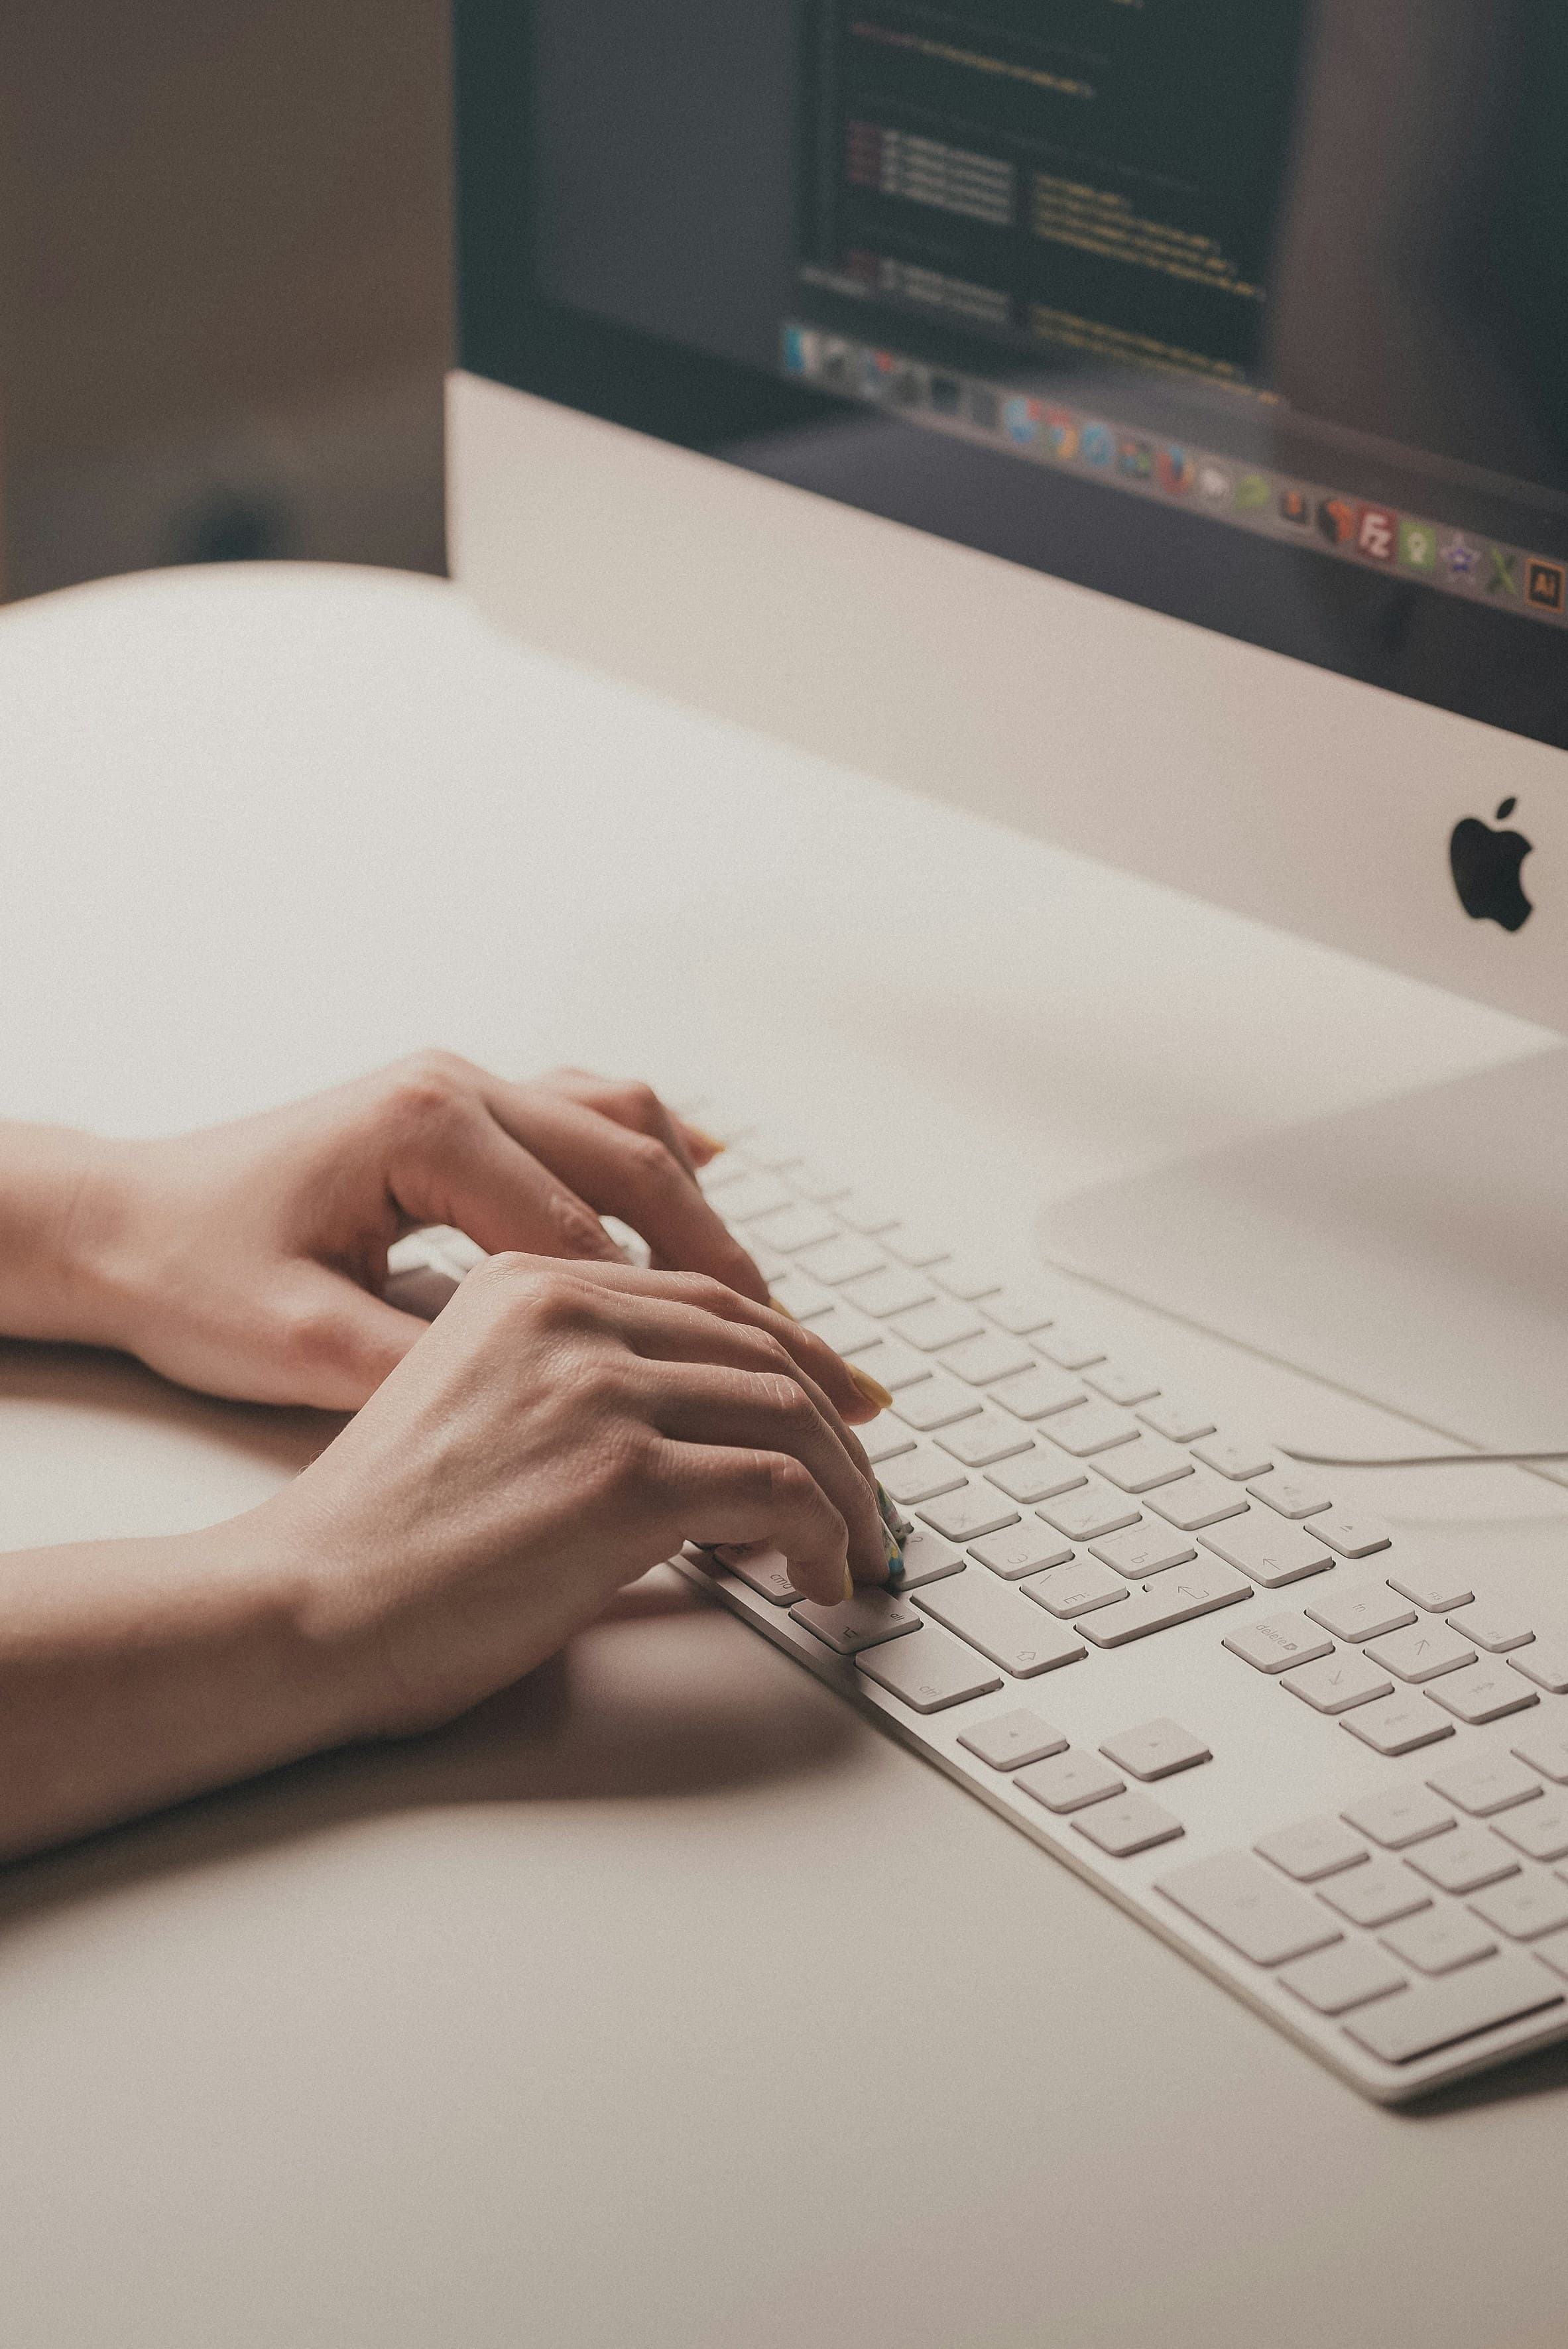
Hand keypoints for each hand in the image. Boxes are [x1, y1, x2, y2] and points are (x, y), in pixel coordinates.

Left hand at [66, 1054, 768, 1408]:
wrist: (119, 1223)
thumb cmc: (191, 1275)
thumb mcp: (305, 1349)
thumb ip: (434, 1372)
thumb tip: (555, 1424)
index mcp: (426, 1127)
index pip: (585, 1232)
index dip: (672, 1316)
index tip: (742, 1384)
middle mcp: (456, 1085)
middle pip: (633, 1162)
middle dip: (721, 1257)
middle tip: (796, 1340)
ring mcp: (461, 1085)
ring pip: (624, 1125)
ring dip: (695, 1205)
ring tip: (757, 1294)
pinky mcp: (458, 1106)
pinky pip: (586, 1111)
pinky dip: (651, 1155)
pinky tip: (705, 1184)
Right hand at [267, 1254, 887, 1736]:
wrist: (307, 1603)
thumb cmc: (380, 1534)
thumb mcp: (473, 1400)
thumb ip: (571, 1380)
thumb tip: (699, 1430)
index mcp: (529, 1282)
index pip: (709, 1299)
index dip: (798, 1358)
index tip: (843, 1409)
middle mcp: (569, 1314)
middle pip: (765, 1349)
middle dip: (838, 1429)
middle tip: (866, 1494)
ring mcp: (598, 1390)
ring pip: (790, 1416)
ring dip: (846, 1492)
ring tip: (856, 1549)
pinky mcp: (621, 1478)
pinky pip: (779, 1492)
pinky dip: (825, 1537)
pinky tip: (819, 1578)